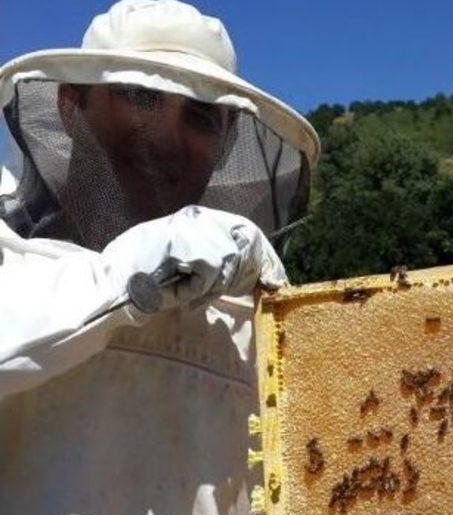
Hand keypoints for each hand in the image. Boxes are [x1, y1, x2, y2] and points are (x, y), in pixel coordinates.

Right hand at [103, 206, 287, 311]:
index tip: (278, 281)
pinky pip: (209, 275)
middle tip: (231, 293)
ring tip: (184, 295)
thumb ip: (216, 265)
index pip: (245, 231)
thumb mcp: (187, 267)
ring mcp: (192, 229)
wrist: (112, 284)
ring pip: (228, 265)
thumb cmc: (144, 280)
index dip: (266, 257)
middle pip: (246, 243)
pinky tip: (176, 292)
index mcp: (199, 221)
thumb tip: (251, 275)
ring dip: (209, 289)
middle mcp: (198, 219)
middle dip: (249, 272)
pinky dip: (194, 291)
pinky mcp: (187, 244)